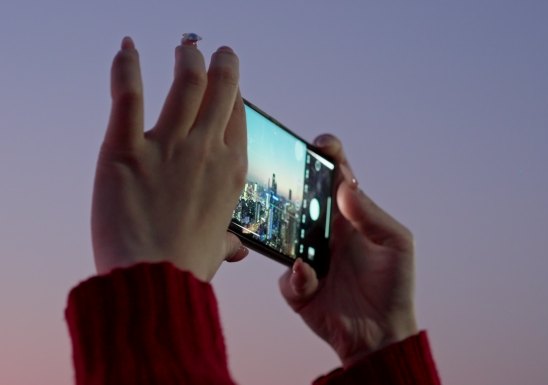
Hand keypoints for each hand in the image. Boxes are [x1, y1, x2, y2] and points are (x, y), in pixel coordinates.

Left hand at [91, 37, 247, 281]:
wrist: (153, 281)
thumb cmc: (186, 266)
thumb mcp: (216, 249)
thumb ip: (227, 240)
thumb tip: (235, 246)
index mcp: (232, 170)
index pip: (237, 116)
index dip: (232, 95)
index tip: (226, 85)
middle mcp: (206, 150)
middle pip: (221, 89)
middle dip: (221, 63)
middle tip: (214, 51)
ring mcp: (168, 147)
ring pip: (186, 83)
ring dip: (187, 59)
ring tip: (184, 47)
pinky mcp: (126, 150)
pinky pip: (128, 96)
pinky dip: (126, 67)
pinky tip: (128, 48)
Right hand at [279, 134, 417, 365]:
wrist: (381, 335)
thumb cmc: (394, 287)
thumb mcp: (396, 243)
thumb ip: (371, 214)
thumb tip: (345, 186)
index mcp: (351, 218)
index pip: (336, 179)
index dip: (328, 156)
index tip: (321, 143)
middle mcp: (327, 233)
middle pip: (304, 200)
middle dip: (295, 186)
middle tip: (291, 178)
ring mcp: (310, 259)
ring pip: (286, 235)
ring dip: (288, 232)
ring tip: (300, 236)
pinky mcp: (299, 287)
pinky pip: (287, 276)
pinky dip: (296, 276)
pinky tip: (309, 277)